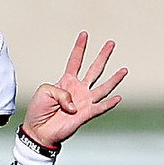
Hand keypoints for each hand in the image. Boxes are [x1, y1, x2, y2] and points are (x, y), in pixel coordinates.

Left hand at [23, 32, 126, 148]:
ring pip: (103, 87)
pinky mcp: (86, 114)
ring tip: (124, 70)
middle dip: (102, 56)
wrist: (39, 131)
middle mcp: (78, 89)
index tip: (84, 34)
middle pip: (94, 69)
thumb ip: (61, 91)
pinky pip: (100, 107)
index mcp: (66, 81)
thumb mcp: (45, 91)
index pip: (75, 60)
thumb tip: (75, 104)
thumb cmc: (39, 111)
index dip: (80, 47)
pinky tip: (118, 98)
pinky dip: (109, 104)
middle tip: (111, 43)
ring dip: (114, 79)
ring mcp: (84, 101)